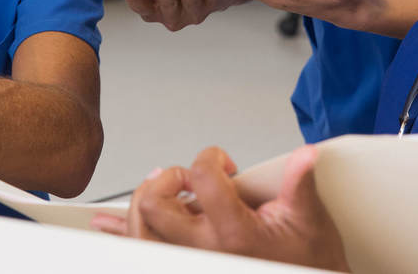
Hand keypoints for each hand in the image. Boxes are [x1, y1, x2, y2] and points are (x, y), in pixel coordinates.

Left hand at [93, 145, 348, 270]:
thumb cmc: (307, 260)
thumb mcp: (310, 218)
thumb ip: (301, 183)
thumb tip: (305, 155)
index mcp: (234, 233)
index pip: (202, 178)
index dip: (212, 158)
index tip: (227, 164)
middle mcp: (204, 252)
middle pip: (154, 205)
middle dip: (168, 179)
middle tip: (189, 179)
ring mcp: (191, 262)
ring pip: (139, 230)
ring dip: (143, 201)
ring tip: (163, 188)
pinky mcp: (186, 266)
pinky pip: (139, 251)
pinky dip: (122, 232)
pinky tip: (107, 223)